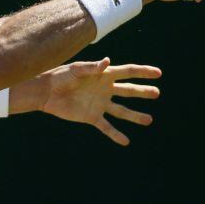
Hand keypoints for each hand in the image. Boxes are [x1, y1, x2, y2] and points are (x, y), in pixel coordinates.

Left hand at [38, 57, 160, 145]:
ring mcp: (100, 104)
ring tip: (149, 120)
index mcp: (103, 75)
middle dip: (143, 91)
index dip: (143, 72)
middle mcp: (105, 89)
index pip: (127, 72)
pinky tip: (126, 141)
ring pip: (122, 111)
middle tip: (157, 93)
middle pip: (128, 91)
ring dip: (135, 116)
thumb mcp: (76, 69)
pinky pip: (106, 127)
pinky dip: (116, 135)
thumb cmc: (60, 76)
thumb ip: (92, 67)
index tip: (158, 73)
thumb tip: (107, 62)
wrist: (46, 92)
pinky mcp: (92, 116)